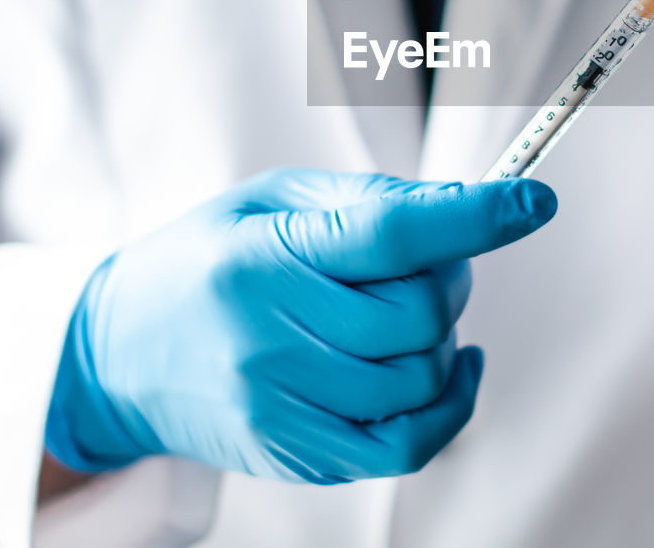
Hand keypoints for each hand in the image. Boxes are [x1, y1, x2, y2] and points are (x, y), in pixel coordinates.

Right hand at [44, 169, 556, 482]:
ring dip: (443, 336)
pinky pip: (407, 444)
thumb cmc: (208, 258)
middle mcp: (269, 336)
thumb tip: (463, 209)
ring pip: (422, 376)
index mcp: (262, 256)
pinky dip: (450, 404)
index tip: (535, 198)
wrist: (118, 354)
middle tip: (432, 257)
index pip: (390, 234)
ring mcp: (280, 406)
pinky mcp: (295, 454)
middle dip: (451, 275)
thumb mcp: (269, 201)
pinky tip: (448, 367)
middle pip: (419, 311)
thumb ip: (366, 203)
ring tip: (410, 311)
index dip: (475, 215)